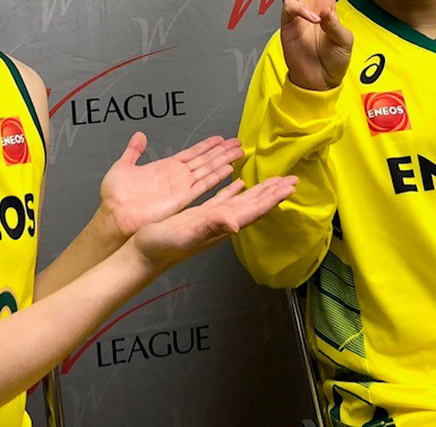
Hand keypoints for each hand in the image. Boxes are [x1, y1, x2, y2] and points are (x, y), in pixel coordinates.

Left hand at [99, 133, 243, 239]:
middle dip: (222, 151)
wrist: (114, 216)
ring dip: (223, 161)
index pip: (191, 153)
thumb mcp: (123, 166)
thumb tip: (139, 136)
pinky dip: (216, 177)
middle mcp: (176, 177)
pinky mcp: (182, 198)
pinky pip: (203, 185)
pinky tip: (228, 170)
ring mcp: (180, 187)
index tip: (220, 139)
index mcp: (165, 168)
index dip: (206, 146)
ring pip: (207, 170)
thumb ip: (133, 151)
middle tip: (237, 143)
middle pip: (205, 161)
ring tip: (238, 152)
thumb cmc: (116, 197)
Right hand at [130, 176, 297, 271]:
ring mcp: (212, 221)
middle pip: (254, 205)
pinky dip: (234, 191)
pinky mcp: (199, 217)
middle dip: (273, 192)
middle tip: (292, 179)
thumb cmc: (161, 246)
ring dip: (259, 191)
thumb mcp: (186, 233)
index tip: (290, 185)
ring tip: (273, 181)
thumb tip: (236, 223)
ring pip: (242, 202)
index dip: (273, 197)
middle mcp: (221, 223)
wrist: (143, 256)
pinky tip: (239, 185)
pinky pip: (223, 200)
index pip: (254, 209)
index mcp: (221, 224)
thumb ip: (211, 226)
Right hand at [269, 0, 353, 89]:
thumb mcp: (344, 41)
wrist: (319, 80)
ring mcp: (296, 9)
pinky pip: (290, 7)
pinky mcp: (286, 22)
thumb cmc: (335, 60)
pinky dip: (299, 10)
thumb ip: (335, 25)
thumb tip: (322, 11)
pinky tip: (308, 17)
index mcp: (326, 0)